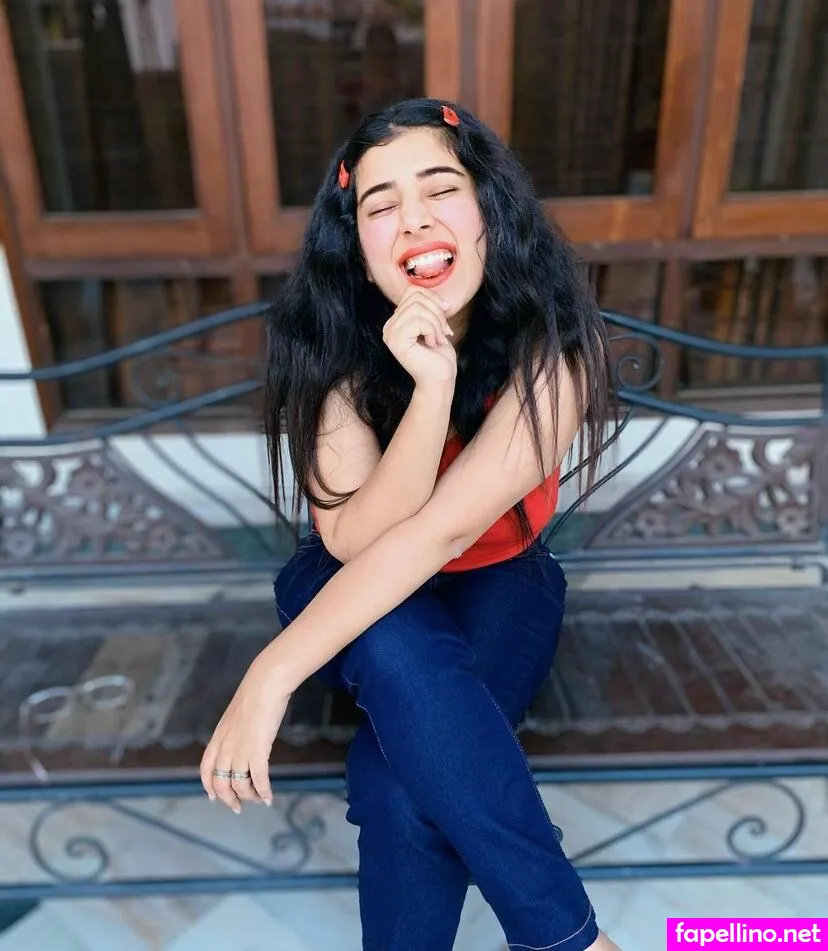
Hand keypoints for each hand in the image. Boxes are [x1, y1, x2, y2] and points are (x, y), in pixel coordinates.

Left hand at [200, 653, 290, 811]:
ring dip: (249, 796)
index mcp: (218, 738)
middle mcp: (225, 748)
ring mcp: (240, 750)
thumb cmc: (255, 694)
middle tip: (238, 807)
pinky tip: (269, 797)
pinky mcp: (257, 751)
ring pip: (239, 785)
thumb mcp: (236, 715)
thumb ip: (234, 731)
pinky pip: (258, 779)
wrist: (264, 685)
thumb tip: (242, 738)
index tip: (214, 798)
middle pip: (220, 783)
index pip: (206, 769)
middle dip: (229, 798)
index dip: (209, 786)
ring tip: (258, 799)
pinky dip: (264, 791)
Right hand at [383, 287, 456, 385]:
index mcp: (396, 321)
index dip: (433, 300)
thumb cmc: (439, 357)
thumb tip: (434, 295)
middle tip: (444, 332)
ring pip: (418, 308)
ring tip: (439, 339)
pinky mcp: (396, 341)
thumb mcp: (435, 325)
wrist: (439, 380)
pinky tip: (432, 344)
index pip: (412, 292)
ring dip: (436, 323)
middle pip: (416, 298)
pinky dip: (432, 331)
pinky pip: (418, 321)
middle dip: (437, 313)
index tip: (445, 318)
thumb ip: (428, 308)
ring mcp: (390, 334)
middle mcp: (389, 326)